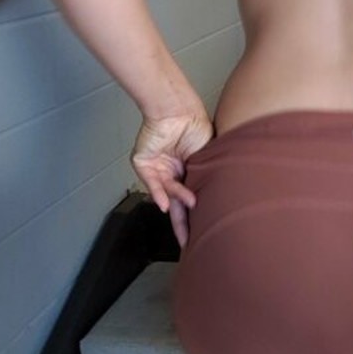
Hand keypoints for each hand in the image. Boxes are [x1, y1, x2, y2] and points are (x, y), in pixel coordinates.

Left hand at [131, 109, 213, 247]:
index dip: (196, 214)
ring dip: (178, 200)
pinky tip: (164, 204)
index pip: (191, 198)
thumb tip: (206, 197)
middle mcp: (173, 173)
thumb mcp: (208, 154)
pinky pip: (152, 184)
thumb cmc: (195, 127)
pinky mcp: (144, 165)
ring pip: (167, 193)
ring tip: (190, 206)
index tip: (203, 231)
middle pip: (176, 204)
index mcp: (188, 171)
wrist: (177, 110)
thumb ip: (207, 175)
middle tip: (187, 243)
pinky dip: (158, 194)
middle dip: (183, 223)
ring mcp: (158, 170)